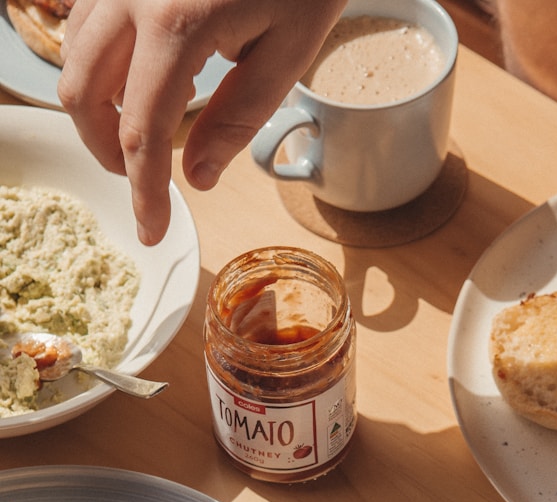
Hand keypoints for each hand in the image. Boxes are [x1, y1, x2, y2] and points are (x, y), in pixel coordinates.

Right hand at [58, 0, 344, 245]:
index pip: (143, 132)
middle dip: (107, 150)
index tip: (154, 230)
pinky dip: (100, 66)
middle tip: (143, 182)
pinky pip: (86, 22)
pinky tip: (136, 87)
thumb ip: (238, 119)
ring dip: (98, 109)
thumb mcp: (287, 52)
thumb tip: (198, 178)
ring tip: (141, 140)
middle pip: (84, 93)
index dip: (144, 191)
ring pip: (74, 55)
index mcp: (176, 24)